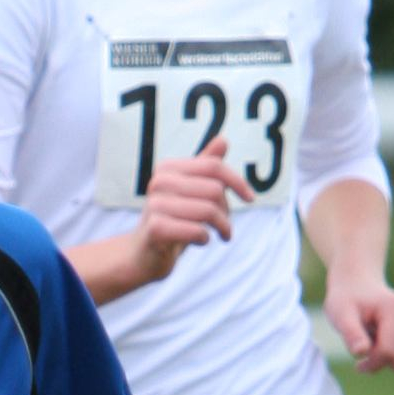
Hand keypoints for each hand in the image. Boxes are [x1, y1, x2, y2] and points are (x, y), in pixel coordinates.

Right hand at [129, 137, 248, 285]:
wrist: (143, 254)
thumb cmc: (173, 221)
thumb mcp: (191, 193)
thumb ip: (206, 167)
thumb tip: (223, 140)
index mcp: (168, 168)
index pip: (214, 167)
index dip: (237, 182)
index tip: (250, 198)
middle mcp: (159, 182)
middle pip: (214, 190)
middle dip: (226, 210)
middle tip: (225, 226)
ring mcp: (154, 205)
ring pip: (209, 211)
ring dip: (222, 227)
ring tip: (222, 235)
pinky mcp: (155, 229)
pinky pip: (198, 231)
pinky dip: (205, 238)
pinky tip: (200, 241)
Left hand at [325, 273, 393, 372]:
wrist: (360, 288)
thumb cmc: (348, 303)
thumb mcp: (341, 315)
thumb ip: (351, 333)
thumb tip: (361, 352)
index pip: (389, 351)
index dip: (371, 364)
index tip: (358, 364)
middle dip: (380, 362)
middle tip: (366, 350)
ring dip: (389, 361)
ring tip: (376, 344)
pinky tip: (387, 344)